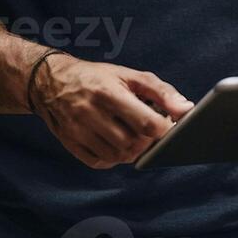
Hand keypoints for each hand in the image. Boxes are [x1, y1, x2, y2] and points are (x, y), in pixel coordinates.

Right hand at [34, 55, 192, 168]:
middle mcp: (90, 112)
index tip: (168, 126)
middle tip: (149, 130)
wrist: (51, 83)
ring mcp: (78, 131)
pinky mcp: (70, 144)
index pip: (146, 122)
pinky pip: (101, 162)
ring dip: (133, 151)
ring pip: (118, 156)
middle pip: (133, 143)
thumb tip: (187, 110)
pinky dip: (114, 158)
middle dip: (148, 141)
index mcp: (108, 92)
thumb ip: (161, 91)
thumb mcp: (130, 75)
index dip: (164, 129)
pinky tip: (115, 142)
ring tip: (133, 135)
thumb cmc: (98, 78)